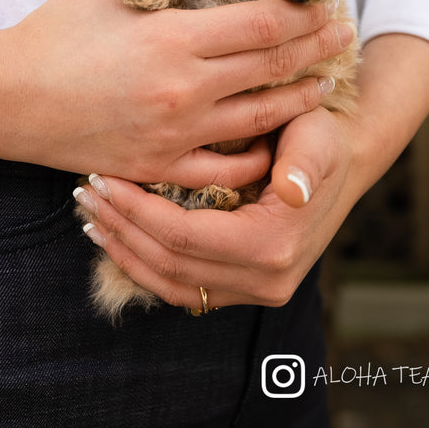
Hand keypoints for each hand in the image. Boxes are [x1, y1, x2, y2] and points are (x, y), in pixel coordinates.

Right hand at [0, 0, 354, 186]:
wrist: (8, 100)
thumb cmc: (54, 33)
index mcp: (175, 39)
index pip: (263, 26)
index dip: (303, 16)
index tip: (325, 4)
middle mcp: (185, 90)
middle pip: (272, 69)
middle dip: (317, 51)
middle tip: (344, 37)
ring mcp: (175, 134)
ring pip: (260, 120)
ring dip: (300, 100)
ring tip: (324, 86)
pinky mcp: (160, 167)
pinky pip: (225, 169)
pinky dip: (257, 156)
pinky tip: (274, 142)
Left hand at [74, 107, 362, 308]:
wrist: (343, 159)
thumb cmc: (321, 136)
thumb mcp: (316, 137)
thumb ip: (303, 163)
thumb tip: (292, 190)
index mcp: (275, 246)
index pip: (185, 238)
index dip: (137, 211)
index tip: (104, 177)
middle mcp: (266, 280)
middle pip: (170, 265)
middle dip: (121, 228)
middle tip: (85, 192)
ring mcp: (256, 291)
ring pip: (170, 285)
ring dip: (125, 252)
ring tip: (90, 217)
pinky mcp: (243, 289)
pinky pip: (182, 288)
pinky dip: (145, 264)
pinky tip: (118, 236)